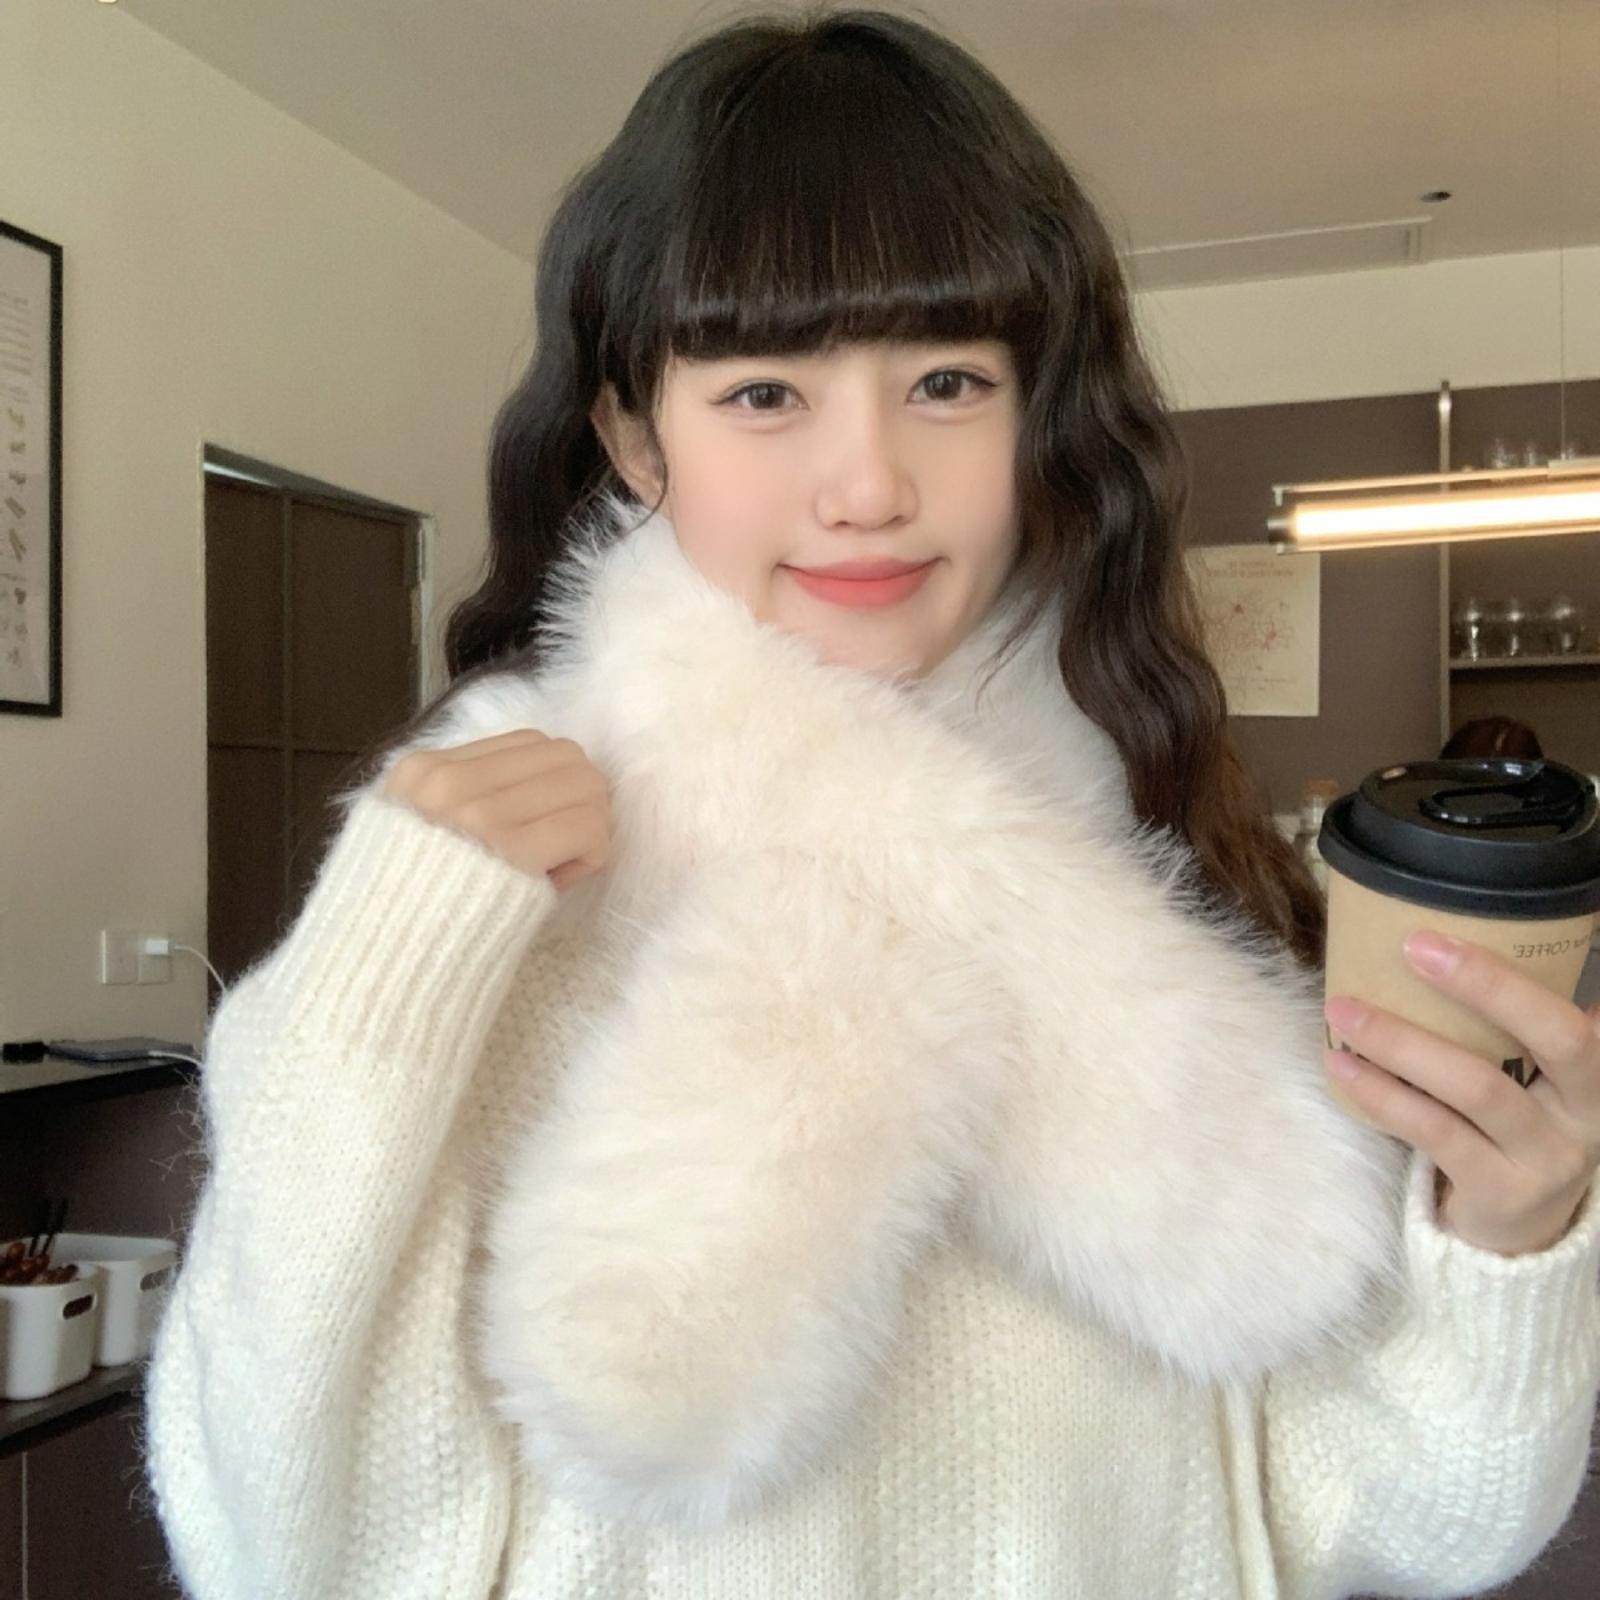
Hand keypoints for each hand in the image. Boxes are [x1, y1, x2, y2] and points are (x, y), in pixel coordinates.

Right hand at [381, 729, 611, 891]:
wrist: (387, 963)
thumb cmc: (414, 905)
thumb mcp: (419, 829)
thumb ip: (471, 797)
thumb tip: (555, 783)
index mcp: (423, 770)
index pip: (529, 741)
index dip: (552, 779)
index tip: (541, 821)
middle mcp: (449, 783)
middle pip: (565, 755)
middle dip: (582, 795)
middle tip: (570, 839)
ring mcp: (478, 815)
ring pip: (585, 784)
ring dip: (592, 823)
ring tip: (565, 860)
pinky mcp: (509, 853)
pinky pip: (586, 826)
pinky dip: (593, 851)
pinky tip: (567, 876)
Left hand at [1324, 929, 1599, 1257]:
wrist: (1520, 1230)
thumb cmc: (1511, 1122)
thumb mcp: (1530, 1072)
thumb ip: (1508, 1021)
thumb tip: (1429, 937)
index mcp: (1596, 1067)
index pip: (1584, 1015)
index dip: (1543, 973)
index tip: (1478, 928)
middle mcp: (1590, 1110)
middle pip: (1558, 1039)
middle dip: (1489, 985)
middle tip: (1415, 946)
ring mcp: (1550, 1156)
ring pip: (1480, 1088)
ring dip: (1404, 1042)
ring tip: (1343, 1010)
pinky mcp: (1502, 1191)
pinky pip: (1436, 1132)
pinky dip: (1382, 1095)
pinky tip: (1341, 1065)